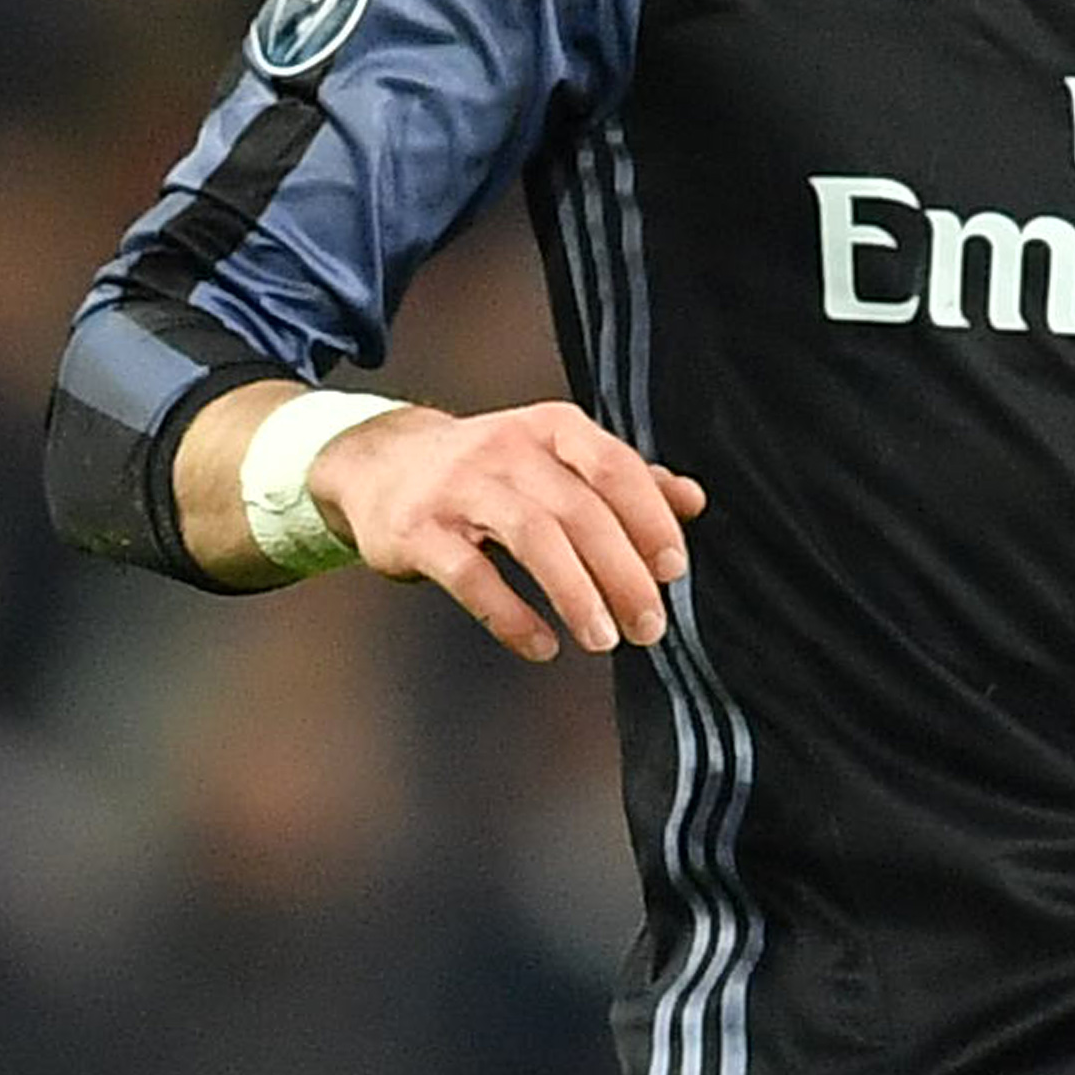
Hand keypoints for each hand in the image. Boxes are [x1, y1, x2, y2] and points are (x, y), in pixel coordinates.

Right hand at [310, 401, 707, 662]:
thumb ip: (623, 478)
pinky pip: (471, 575)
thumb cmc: (490, 468)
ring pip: (533, 538)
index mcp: (553, 429)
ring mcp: (459, 487)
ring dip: (576, 593)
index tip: (674, 569)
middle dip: (623, 573)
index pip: (616, 468)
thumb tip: (693, 501)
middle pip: (580, 511)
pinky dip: (511, 614)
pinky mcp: (418, 530)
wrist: (381, 462)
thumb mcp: (555, 458)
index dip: (651, 519)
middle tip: (650, 625)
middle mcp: (509, 449)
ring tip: (605, 639)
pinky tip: (541, 645)